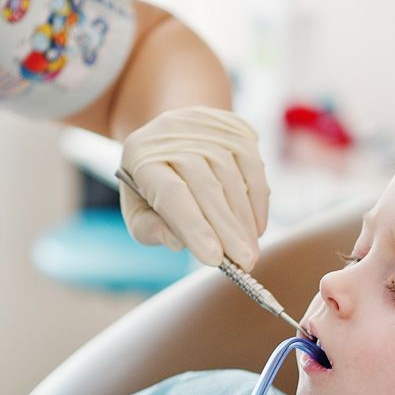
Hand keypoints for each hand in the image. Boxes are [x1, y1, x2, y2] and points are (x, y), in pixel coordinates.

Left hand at [119, 107, 269, 268]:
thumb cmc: (152, 183)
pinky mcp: (235, 131)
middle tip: (243, 264)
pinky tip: (257, 228)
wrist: (171, 134)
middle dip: (228, 231)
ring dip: (244, 222)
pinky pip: (253, 169)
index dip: (194, 227)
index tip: (213, 258)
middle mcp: (174, 136)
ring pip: (233, 179)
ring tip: (250, 253)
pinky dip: (257, 202)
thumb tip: (177, 243)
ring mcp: (207, 130)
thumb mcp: (137, 207)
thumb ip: (149, 229)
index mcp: (142, 157)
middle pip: (207, 188)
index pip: (172, 194)